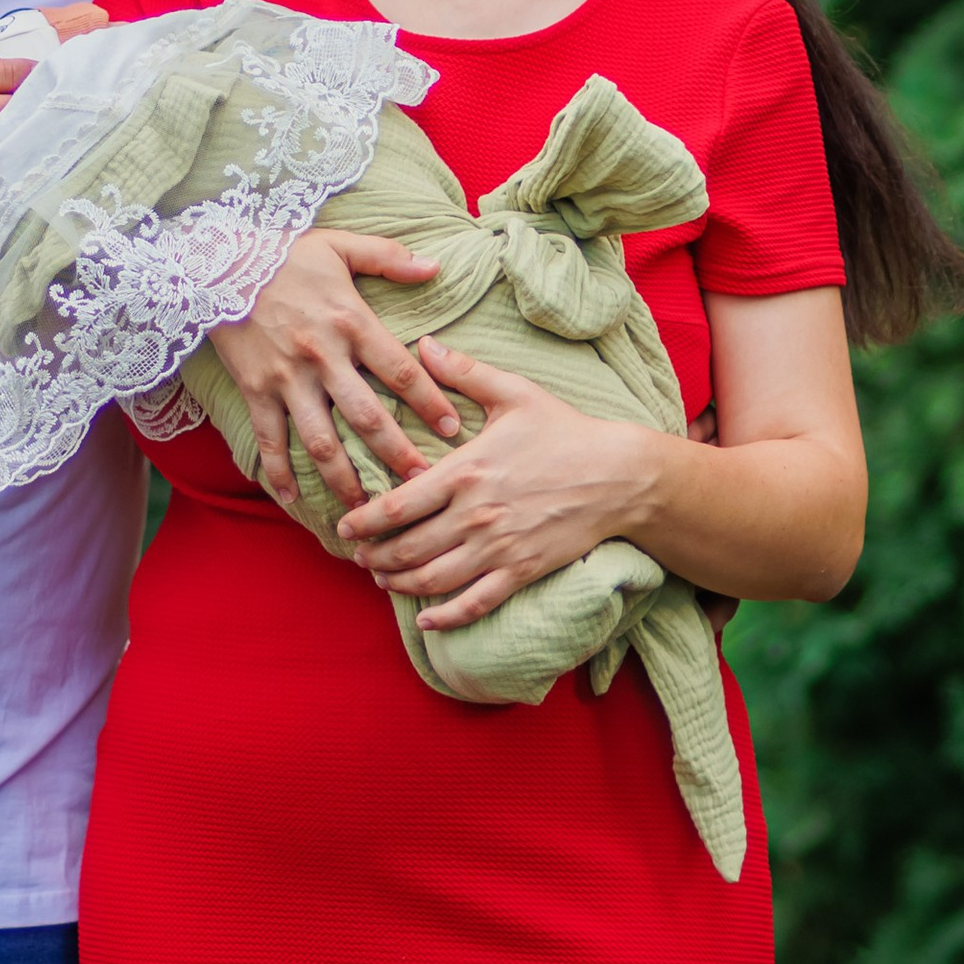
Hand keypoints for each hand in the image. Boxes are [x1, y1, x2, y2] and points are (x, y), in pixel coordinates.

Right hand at [208, 230, 464, 505]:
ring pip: (321, 439)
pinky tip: (293, 499)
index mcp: (350, 321)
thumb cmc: (285, 254)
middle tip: (422, 485)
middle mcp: (322, 356)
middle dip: (396, 455)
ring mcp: (287, 379)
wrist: (217, 263)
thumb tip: (435, 267)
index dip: (429, 402)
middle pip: (367, 417)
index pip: (400, 370)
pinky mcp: (255, 390)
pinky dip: (279, 472)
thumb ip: (389, 257)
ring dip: (345, 478)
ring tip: (365, 507)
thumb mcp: (340, 244)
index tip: (451, 430)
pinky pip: (269, 439)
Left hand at [337, 337, 658, 630]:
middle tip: (358, 556)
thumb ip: (464, 372)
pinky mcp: (522, 570)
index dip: (363, 520)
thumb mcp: (514, 392)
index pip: (397, 504)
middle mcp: (475, 514)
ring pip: (433, 579)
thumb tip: (424, 344)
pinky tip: (426, 619)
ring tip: (382, 579)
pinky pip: (475, 603)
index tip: (344, 525)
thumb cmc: (565, 430)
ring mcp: (498, 547)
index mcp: (465, 470)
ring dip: (399, 583)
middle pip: (407, 547)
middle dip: (374, 556)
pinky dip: (446, 616)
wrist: (618, 475)